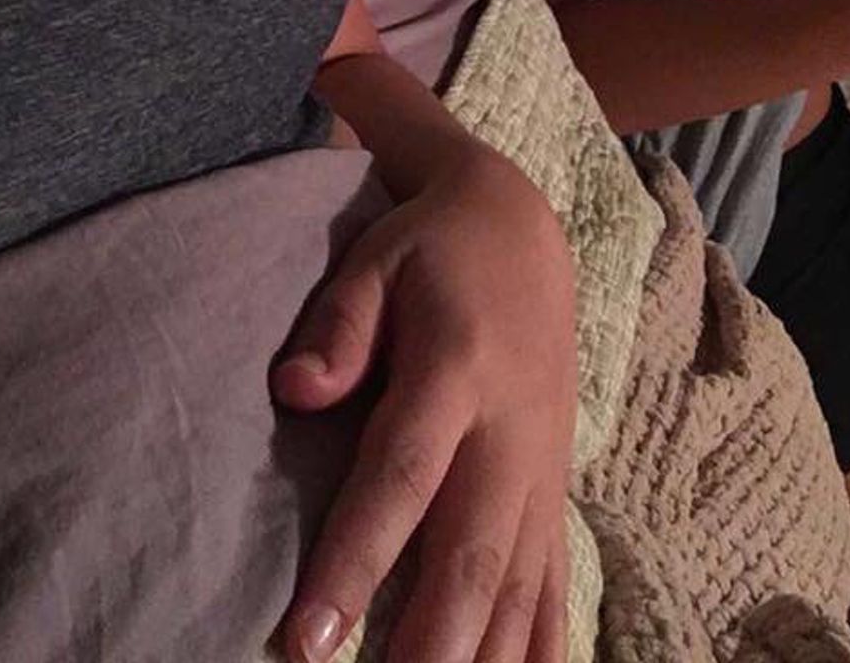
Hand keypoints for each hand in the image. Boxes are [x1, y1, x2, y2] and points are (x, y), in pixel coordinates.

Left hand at [271, 142, 576, 662]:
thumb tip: (293, 389)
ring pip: (516, 583)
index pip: (403, 475)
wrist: (524, 228)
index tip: (310, 638)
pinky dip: (542, 648)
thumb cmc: (431, 247)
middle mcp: (509, 430)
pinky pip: (555, 581)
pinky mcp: (556, 488)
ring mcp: (541, 466)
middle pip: (469, 552)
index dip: (358, 558)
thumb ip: (340, 322)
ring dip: (479, 659)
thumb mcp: (380, 256)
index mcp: (456, 369)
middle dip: (424, 646)